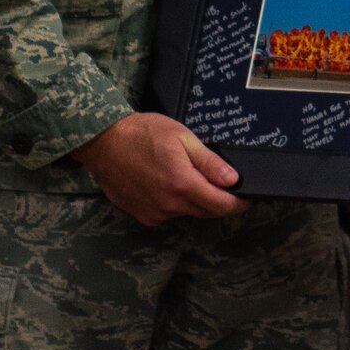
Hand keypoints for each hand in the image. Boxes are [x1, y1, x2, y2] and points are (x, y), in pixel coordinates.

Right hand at [70, 112, 246, 225]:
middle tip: (220, 183)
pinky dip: (173, 203)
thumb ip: (209, 162)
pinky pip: (167, 214)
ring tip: (184, 175)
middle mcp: (168, 205)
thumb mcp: (182, 138)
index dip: (237, 203)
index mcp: (182, 185)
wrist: (103, 142)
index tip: (245, 198)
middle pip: (205, 212)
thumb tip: (232, 179)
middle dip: (217, 201)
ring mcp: (153, 213)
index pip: (221, 205)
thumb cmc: (142, 134)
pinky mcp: (141, 215)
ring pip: (186, 213)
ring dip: (193, 200)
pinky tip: (165, 183)